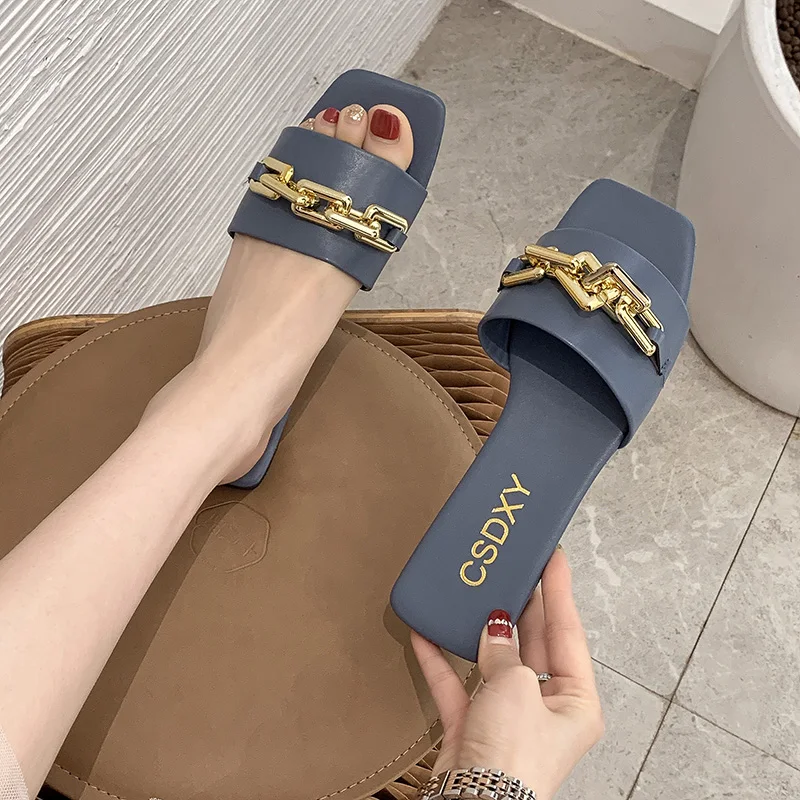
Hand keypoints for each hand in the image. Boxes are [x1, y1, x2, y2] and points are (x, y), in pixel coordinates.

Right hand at [411, 548, 603, 799]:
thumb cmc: (514, 758)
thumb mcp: (516, 687)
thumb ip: (504, 651)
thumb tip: (493, 629)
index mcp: (575, 701)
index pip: (568, 632)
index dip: (559, 590)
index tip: (552, 557)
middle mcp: (545, 708)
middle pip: (532, 642)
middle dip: (519, 606)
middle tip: (513, 567)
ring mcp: (508, 717)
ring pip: (494, 660)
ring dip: (477, 631)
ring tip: (473, 593)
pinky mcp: (474, 726)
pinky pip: (458, 683)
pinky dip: (443, 660)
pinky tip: (428, 632)